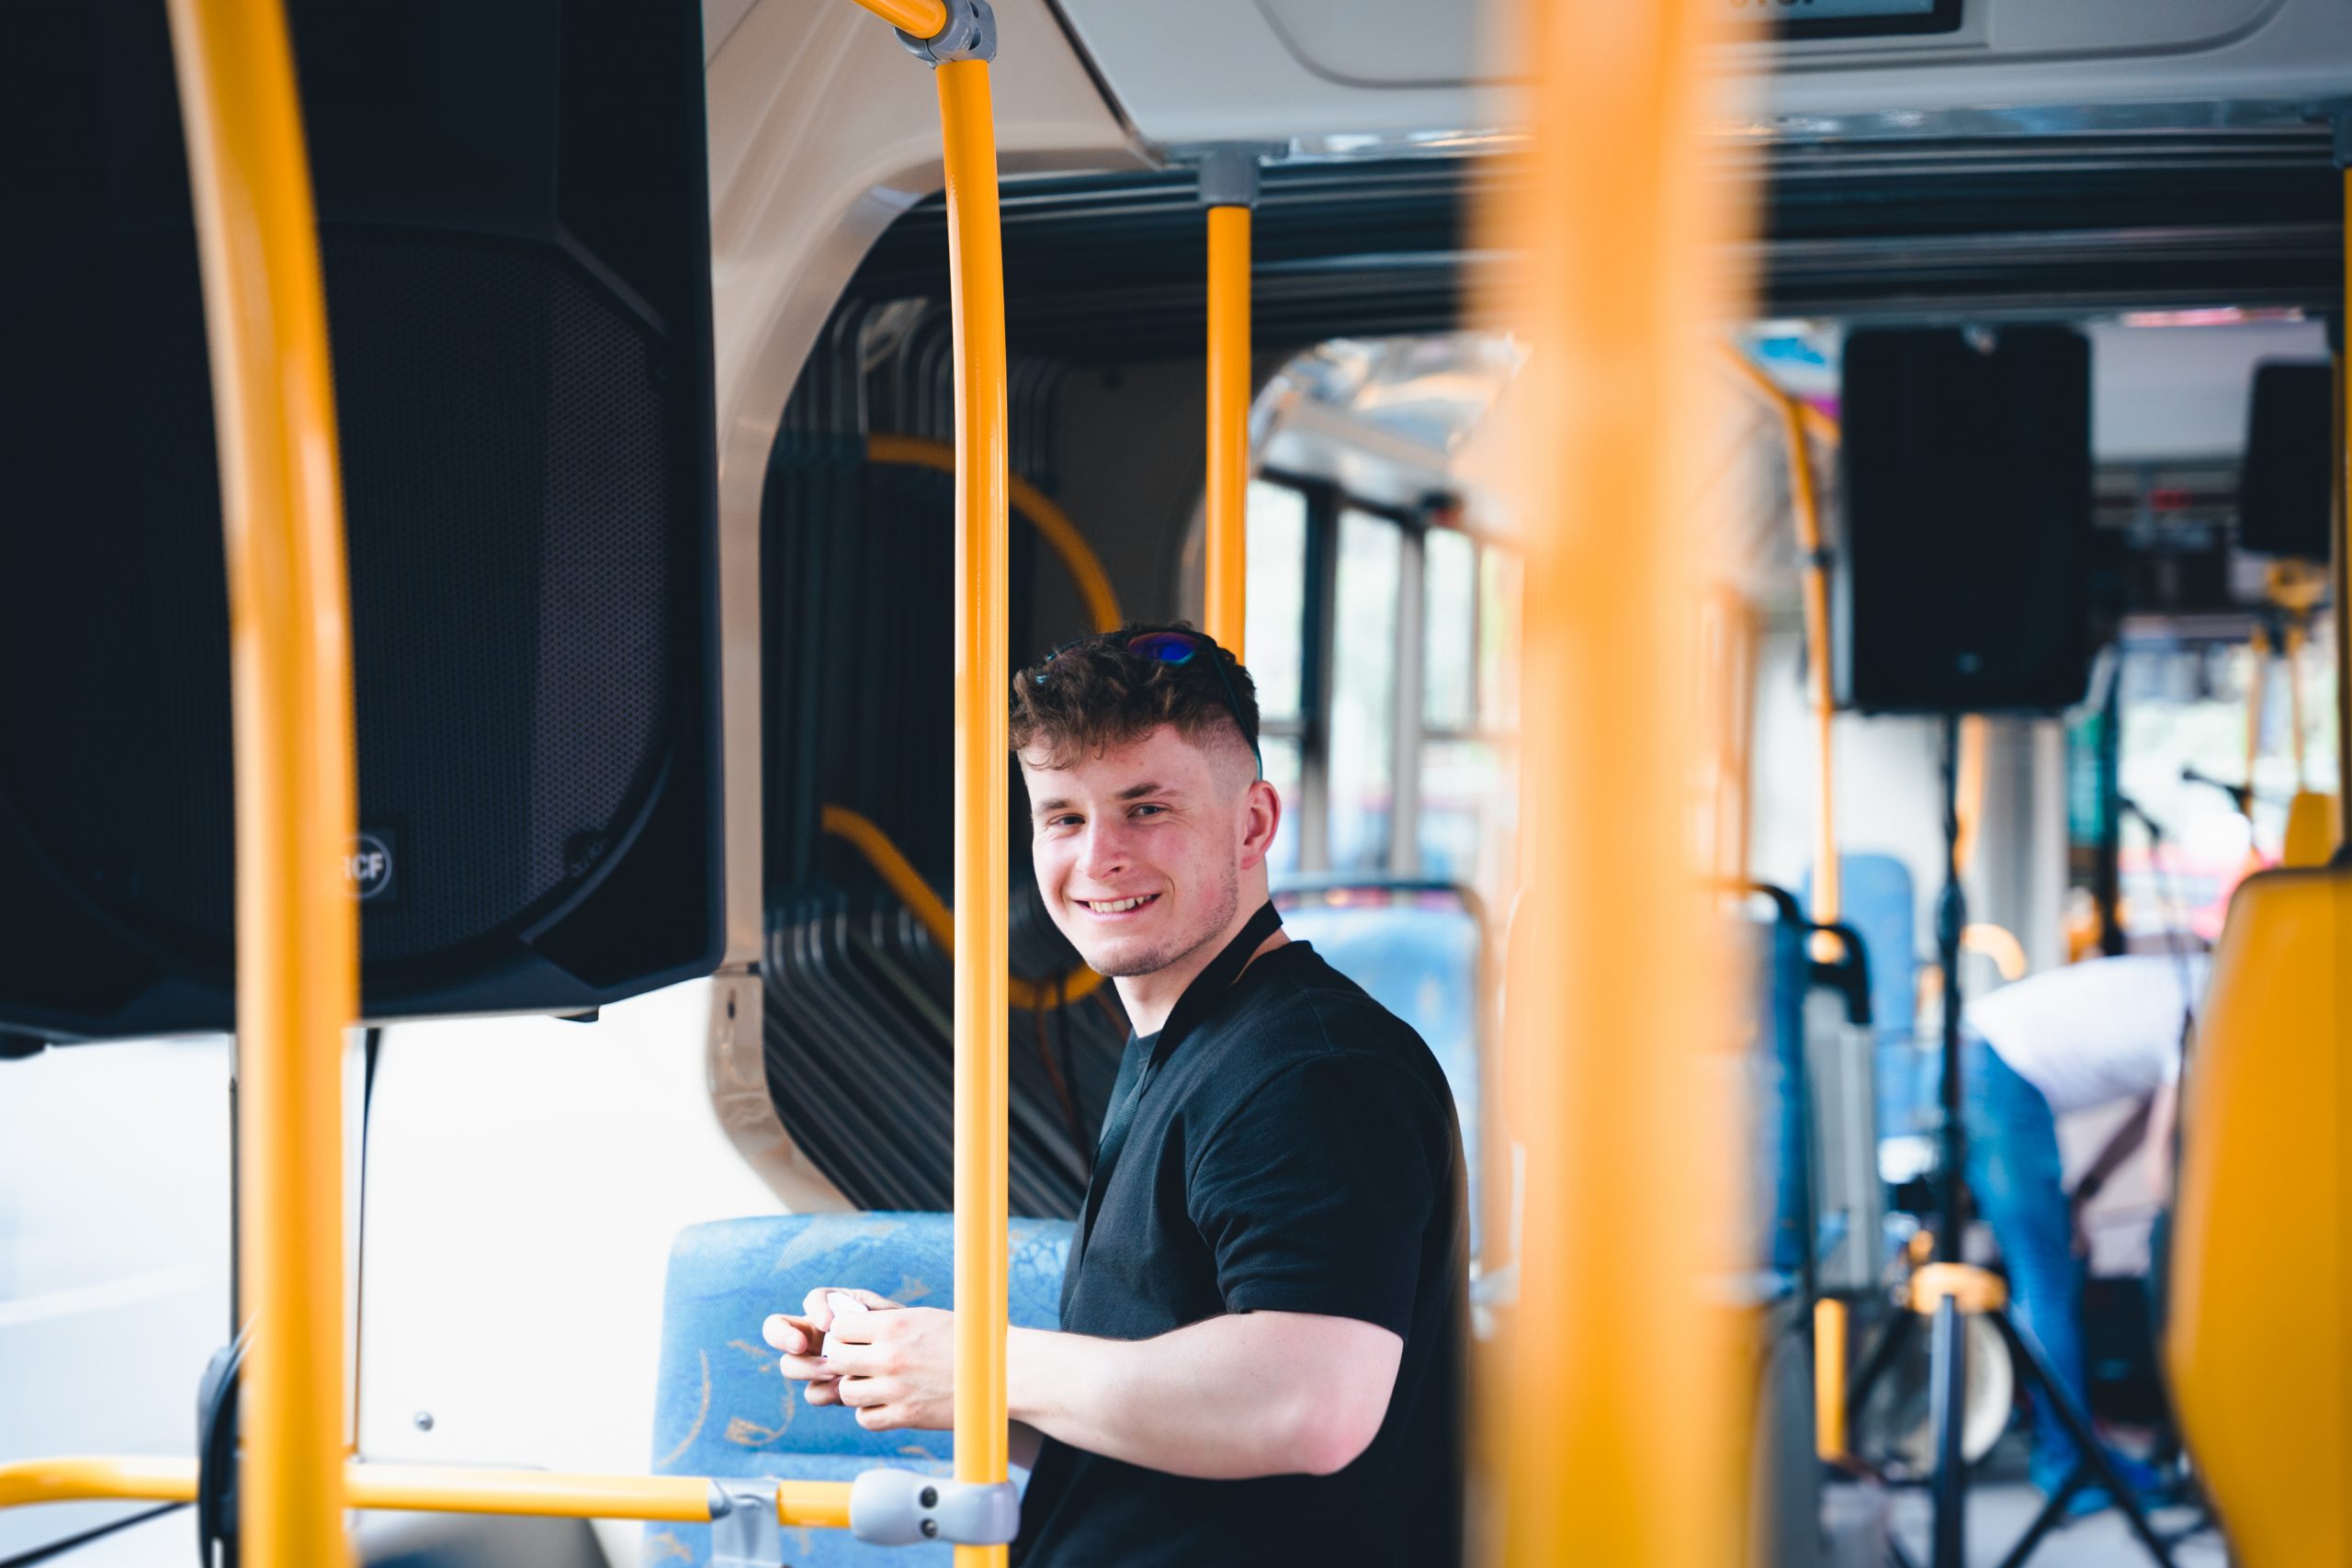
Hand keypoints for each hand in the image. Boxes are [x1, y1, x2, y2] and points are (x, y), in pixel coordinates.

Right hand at [763, 1287, 897, 1409]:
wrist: (917, 1367)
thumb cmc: (906, 1336)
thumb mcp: (894, 1319)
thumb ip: (870, 1314)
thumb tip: (841, 1323)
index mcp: (835, 1309)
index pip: (813, 1299)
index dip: (815, 1308)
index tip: (830, 1323)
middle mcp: (817, 1333)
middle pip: (777, 1329)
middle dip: (784, 1337)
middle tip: (801, 1346)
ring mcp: (816, 1361)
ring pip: (790, 1365)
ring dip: (807, 1368)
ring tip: (834, 1371)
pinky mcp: (825, 1388)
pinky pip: (812, 1392)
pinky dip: (823, 1392)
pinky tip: (842, 1391)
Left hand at [809, 1294, 958, 1431]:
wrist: (1003, 1372)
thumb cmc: (968, 1340)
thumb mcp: (926, 1318)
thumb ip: (890, 1322)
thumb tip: (859, 1326)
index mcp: (894, 1325)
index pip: (839, 1327)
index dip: (844, 1333)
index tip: (856, 1338)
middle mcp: (890, 1356)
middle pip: (836, 1360)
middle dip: (844, 1360)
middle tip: (860, 1362)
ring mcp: (896, 1388)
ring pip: (846, 1392)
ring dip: (856, 1388)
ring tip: (875, 1383)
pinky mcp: (906, 1416)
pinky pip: (866, 1418)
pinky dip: (871, 1412)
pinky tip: (887, 1402)